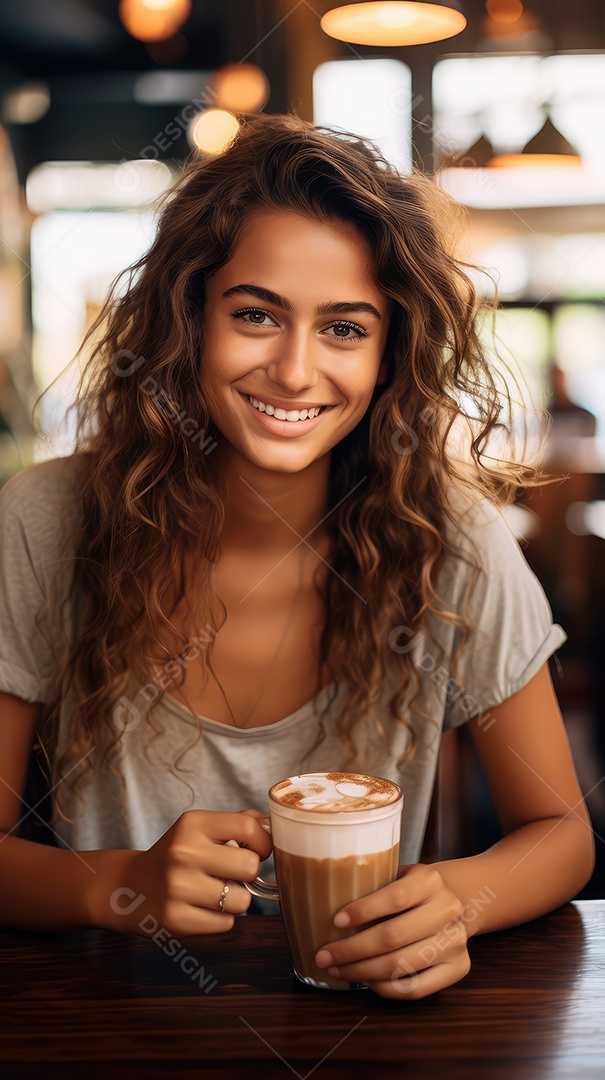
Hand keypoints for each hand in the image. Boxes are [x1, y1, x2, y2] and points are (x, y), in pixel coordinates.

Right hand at [92, 808, 271, 936]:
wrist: (129, 886)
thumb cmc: (175, 855)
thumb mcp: (198, 828)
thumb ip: (238, 822)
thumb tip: (274, 826)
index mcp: (193, 824)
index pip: (248, 827)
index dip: (263, 842)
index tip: (256, 848)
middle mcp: (184, 853)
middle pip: (250, 867)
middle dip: (247, 873)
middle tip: (231, 873)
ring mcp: (178, 888)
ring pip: (241, 901)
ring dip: (234, 900)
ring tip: (213, 892)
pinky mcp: (176, 920)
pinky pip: (225, 924)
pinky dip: (220, 919)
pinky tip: (200, 908)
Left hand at [314, 863, 470, 999]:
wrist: (453, 903)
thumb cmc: (411, 891)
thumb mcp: (397, 875)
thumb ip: (372, 887)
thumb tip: (324, 908)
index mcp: (430, 880)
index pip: (395, 897)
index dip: (363, 910)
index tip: (335, 921)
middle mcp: (447, 909)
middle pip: (394, 936)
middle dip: (352, 950)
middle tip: (323, 955)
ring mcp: (456, 941)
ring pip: (401, 965)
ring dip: (362, 971)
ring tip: (337, 969)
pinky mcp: (459, 968)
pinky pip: (416, 988)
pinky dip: (384, 987)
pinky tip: (365, 980)